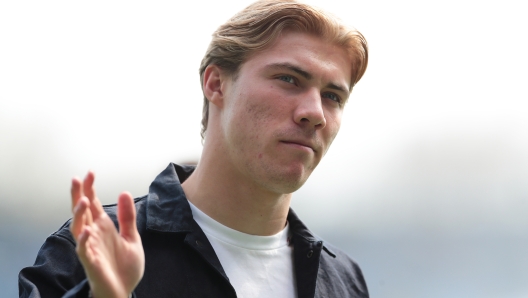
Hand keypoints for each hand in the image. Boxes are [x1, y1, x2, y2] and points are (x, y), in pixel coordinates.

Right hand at [70, 172, 144, 297]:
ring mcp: (91, 247)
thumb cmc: (125, 266)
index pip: (94, 203)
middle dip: (79, 195)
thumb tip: (124, 192)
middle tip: (77, 179)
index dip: (90, 188)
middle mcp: (94, 234)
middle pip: (82, 211)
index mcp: (104, 226)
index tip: (90, 173)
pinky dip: (84, 240)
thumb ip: (128, 216)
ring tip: (85, 201)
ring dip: (79, 215)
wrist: (124, 290)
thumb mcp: (132, 237)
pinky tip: (87, 230)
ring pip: (79, 227)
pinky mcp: (91, 262)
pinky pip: (83, 250)